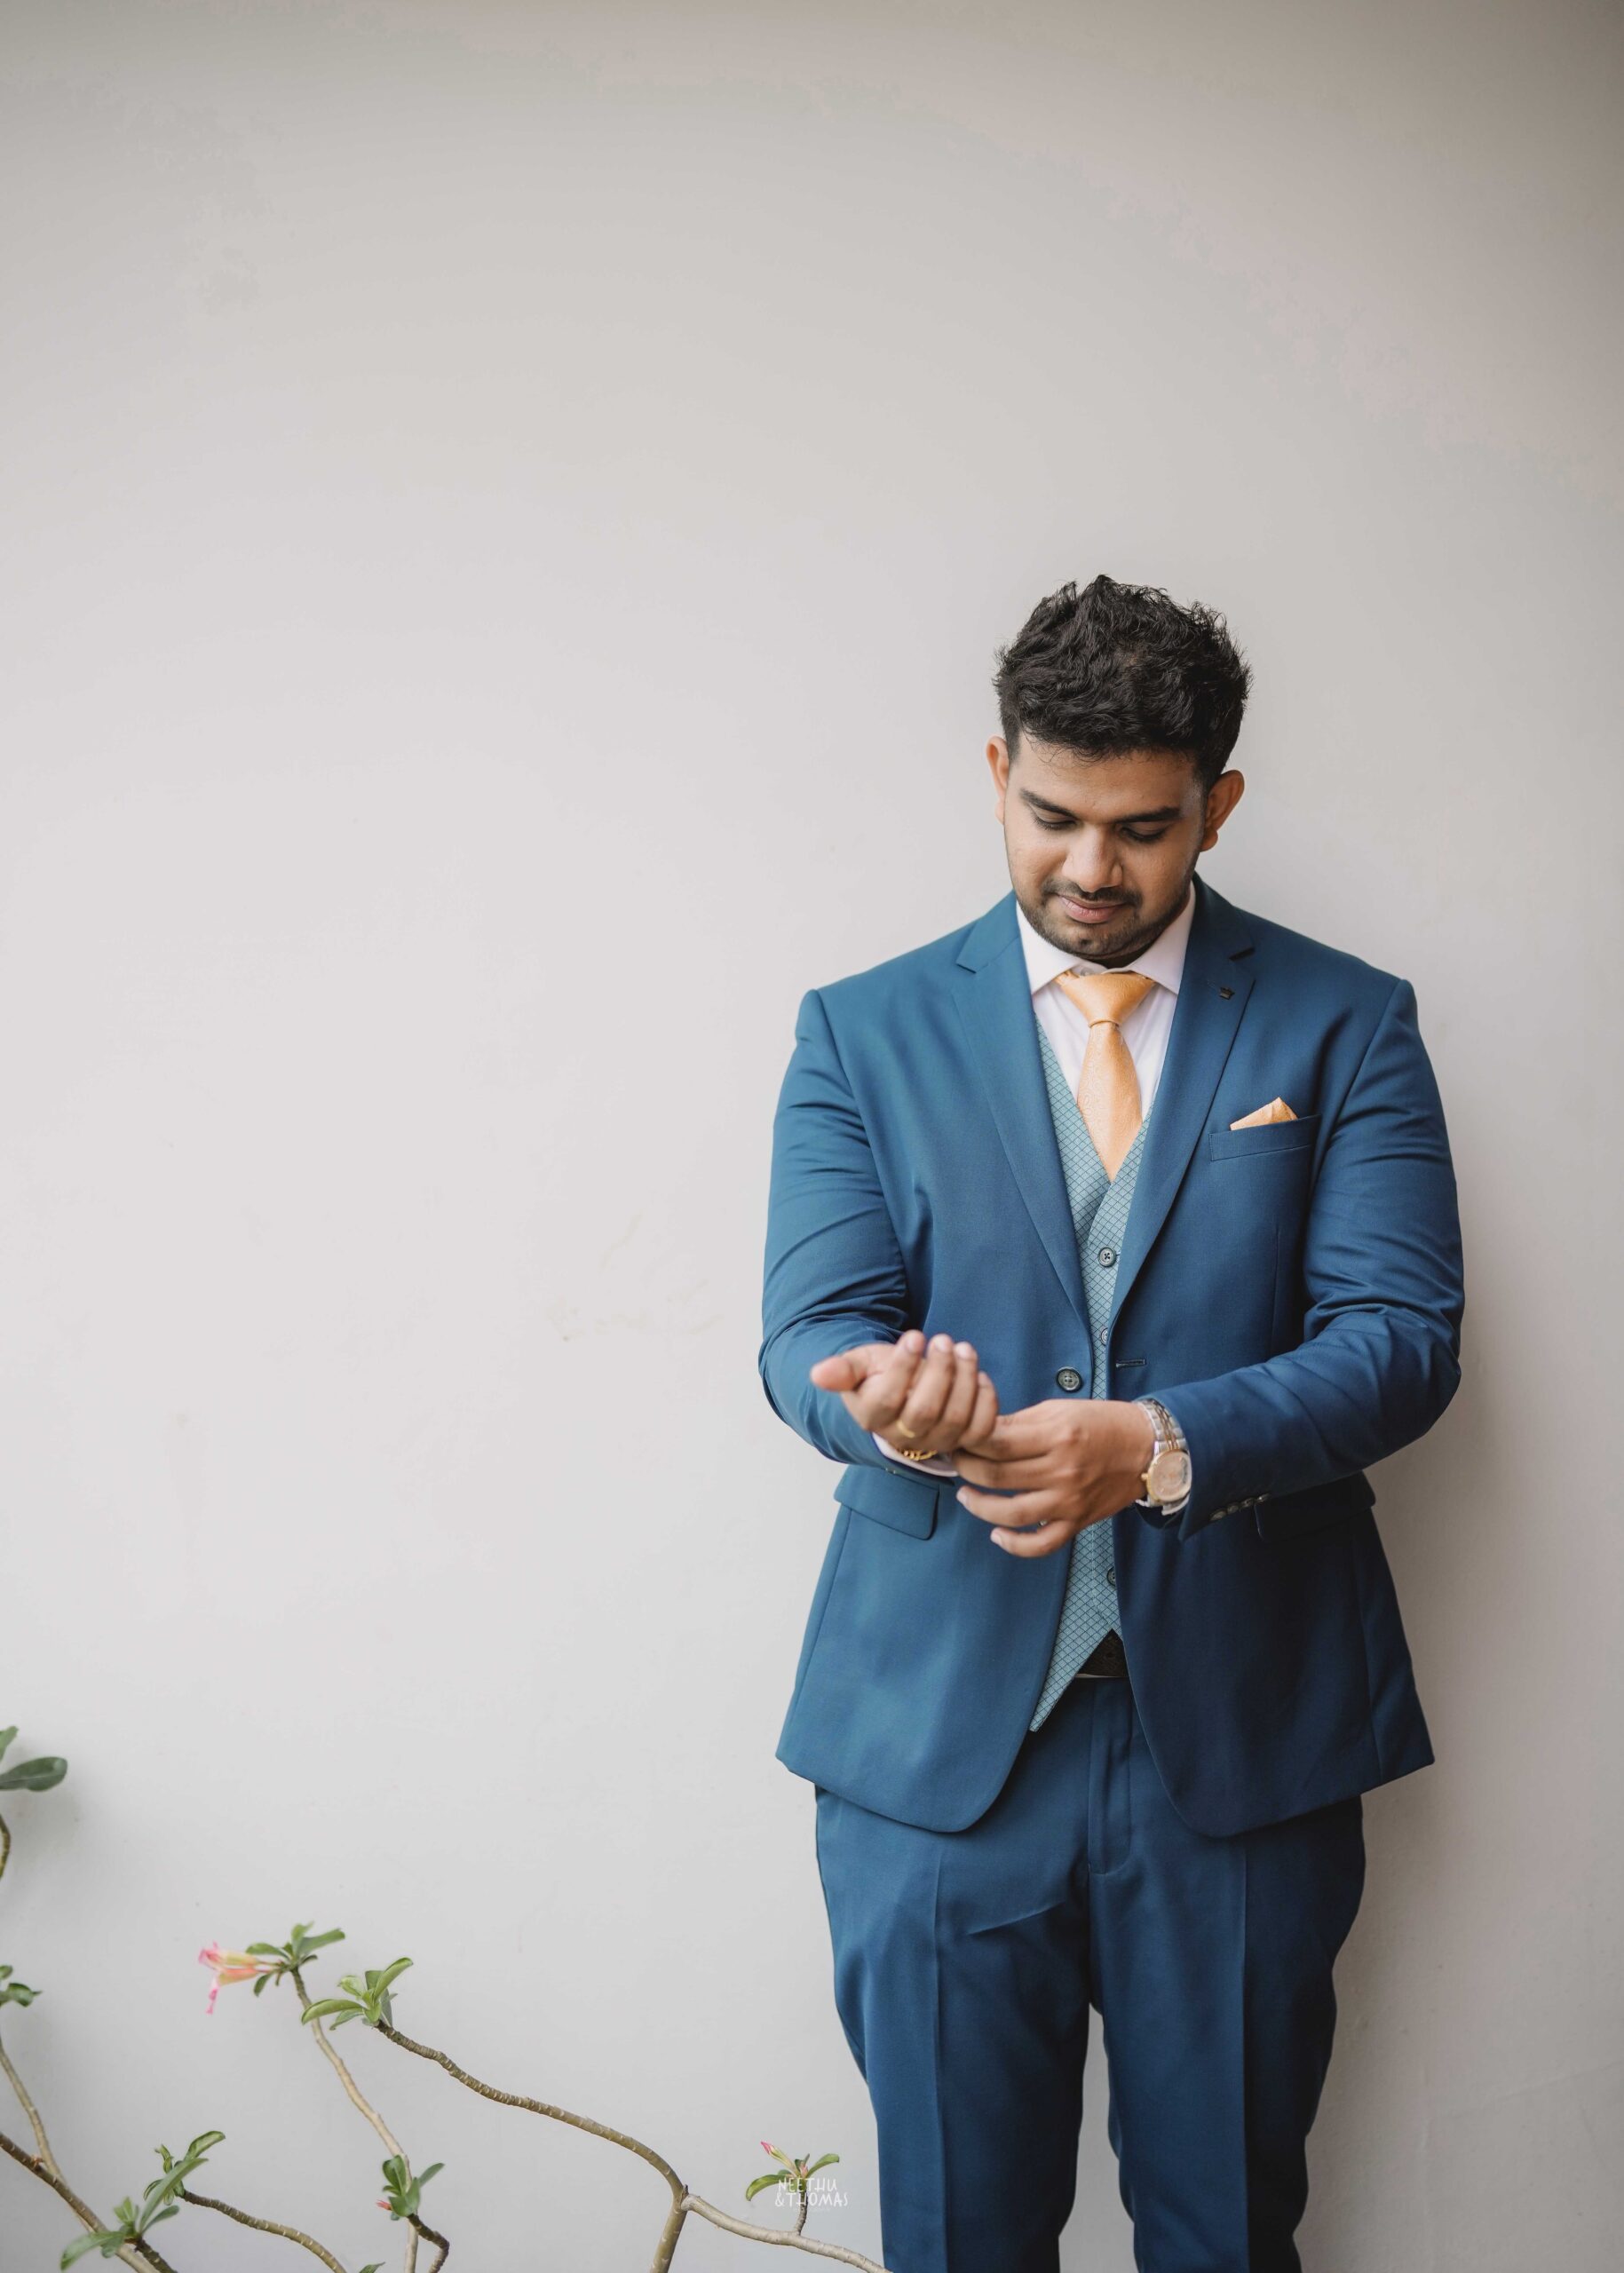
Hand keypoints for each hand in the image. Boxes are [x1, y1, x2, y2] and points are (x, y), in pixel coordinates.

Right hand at [809, 1330, 999, 1458]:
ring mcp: (935, 1442)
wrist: (901, 1393)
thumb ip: (842, 1370)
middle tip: (944, 1339)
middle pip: (925, 1412)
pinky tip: (979, 1373)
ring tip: (963, 1348)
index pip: (888, 1399)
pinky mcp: (963, 1440)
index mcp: (872, 1417)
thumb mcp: (859, 1365)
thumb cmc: (878, 1374)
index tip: (914, 1336)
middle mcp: (903, 1436)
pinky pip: (981, 1430)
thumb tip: (817, 1374)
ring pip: (956, 1420)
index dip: (904, 1368)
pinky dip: (985, 1400)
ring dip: (964, 1379)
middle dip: (939, 1372)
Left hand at [951, 1399, 1155, 1555]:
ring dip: (980, 1507)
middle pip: (996, 1476)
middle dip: (965, 1469)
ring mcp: (1069, 1500)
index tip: (956, 1439)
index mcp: (1055, 1435)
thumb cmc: (1101, 1422)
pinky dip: (1016, 1545)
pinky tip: (997, 1535)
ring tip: (966, 1496)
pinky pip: (1042, 1544)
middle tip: (955, 1462)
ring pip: (1012, 1513)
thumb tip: (979, 1432)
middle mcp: (1061, 1470)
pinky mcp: (1077, 1521)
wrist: (1146, 1448)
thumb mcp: (1059, 1410)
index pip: (995, 1443)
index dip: (967, 1442)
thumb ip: (1019, 1423)